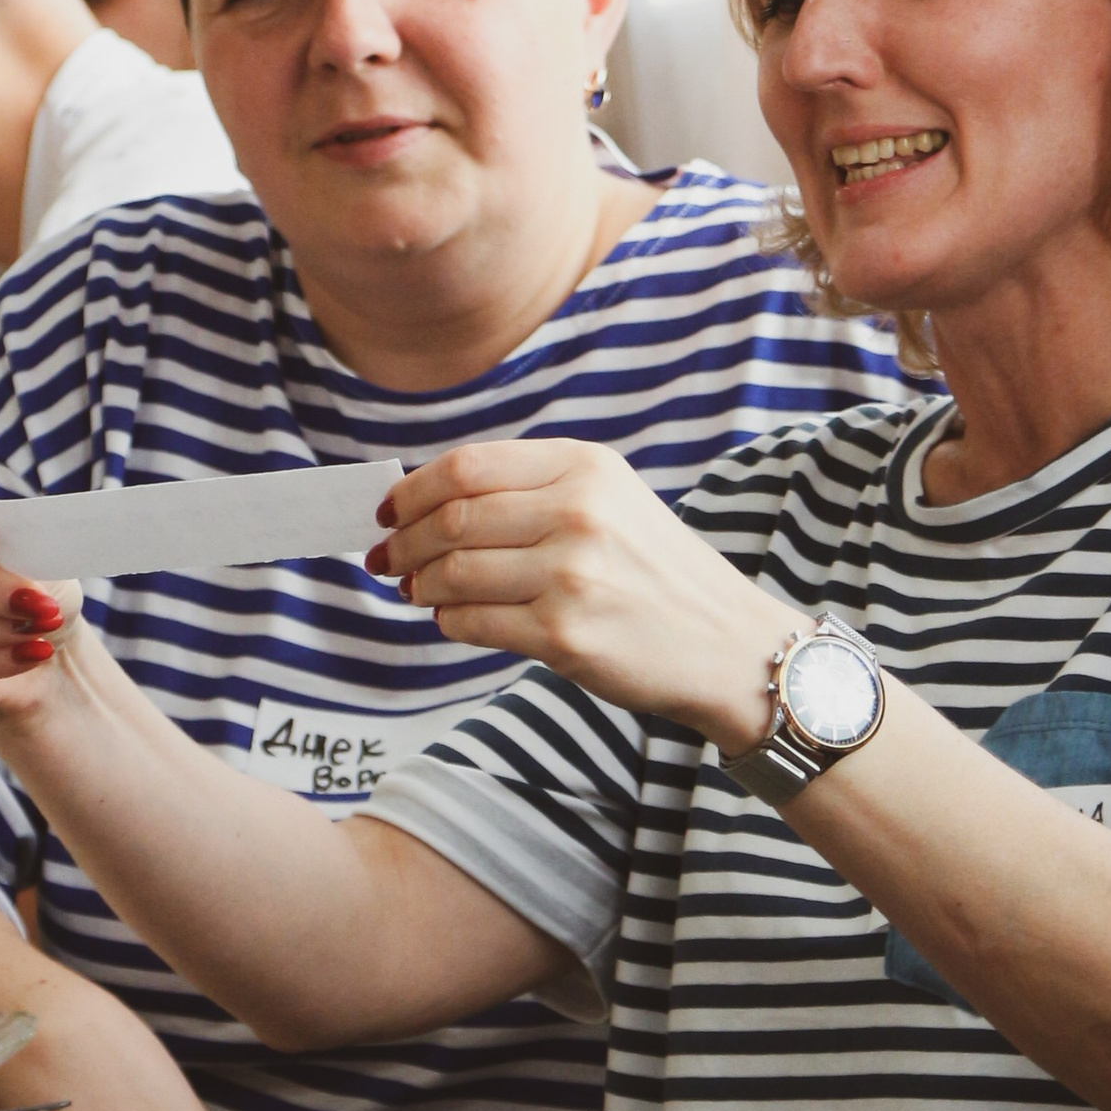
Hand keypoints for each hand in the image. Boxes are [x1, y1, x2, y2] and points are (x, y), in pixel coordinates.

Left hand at [368, 442, 787, 743]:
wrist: (725, 643)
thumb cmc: (656, 573)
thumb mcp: (610, 500)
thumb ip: (531, 490)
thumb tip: (428, 503)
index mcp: (586, 466)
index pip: (468, 466)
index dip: (413, 490)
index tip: (388, 510)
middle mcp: (578, 512)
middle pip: (452, 517)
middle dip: (403, 540)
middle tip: (386, 557)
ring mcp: (571, 575)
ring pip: (452, 571)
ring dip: (418, 582)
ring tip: (413, 589)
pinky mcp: (563, 635)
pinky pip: (471, 621)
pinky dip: (446, 618)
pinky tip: (449, 615)